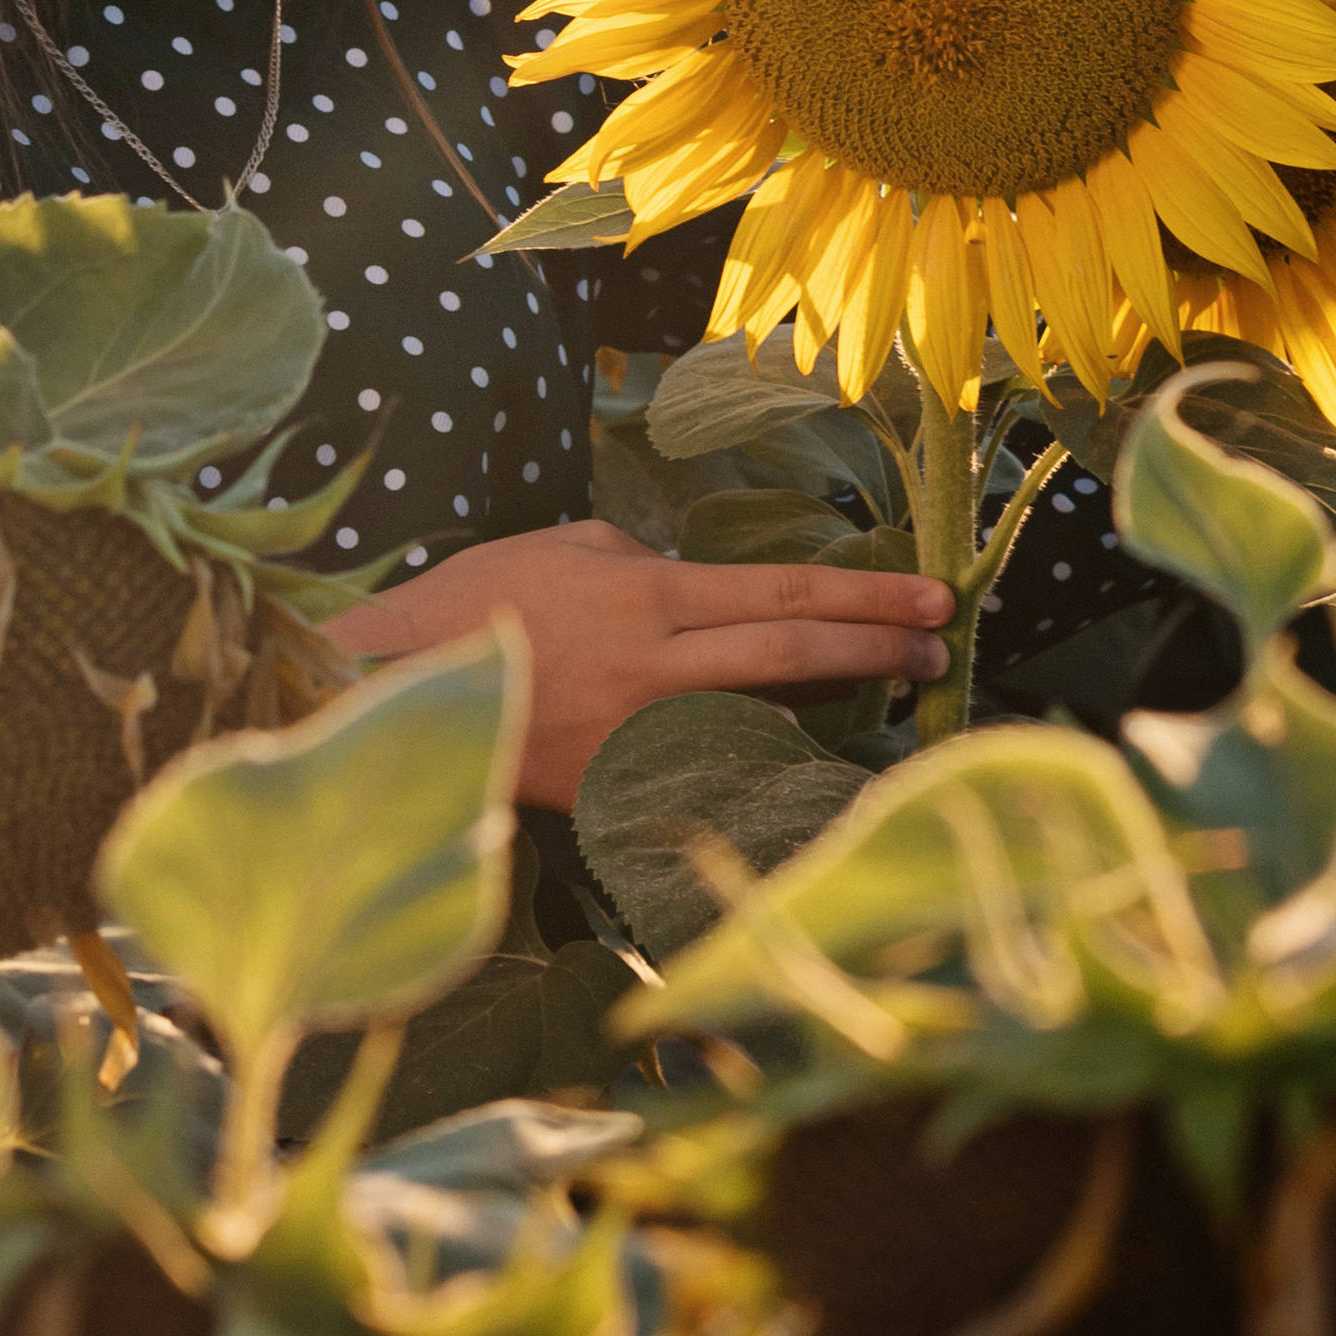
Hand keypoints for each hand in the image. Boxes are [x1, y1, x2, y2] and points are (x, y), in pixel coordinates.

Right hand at [334, 520, 954, 810]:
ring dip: (837, 705)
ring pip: (767, 717)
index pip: (785, 593)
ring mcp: (643, 736)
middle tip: (942, 648)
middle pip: (796, 655)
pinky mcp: (620, 787)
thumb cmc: (471, 605)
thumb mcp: (560, 548)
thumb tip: (688, 587)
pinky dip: (764, 755)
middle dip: (880, 648)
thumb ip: (636, 560)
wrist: (394, 696)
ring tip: (897, 692)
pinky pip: (712, 765)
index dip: (869, 596)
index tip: (934, 598)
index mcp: (647, 593)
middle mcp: (659, 666)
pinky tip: (803, 750)